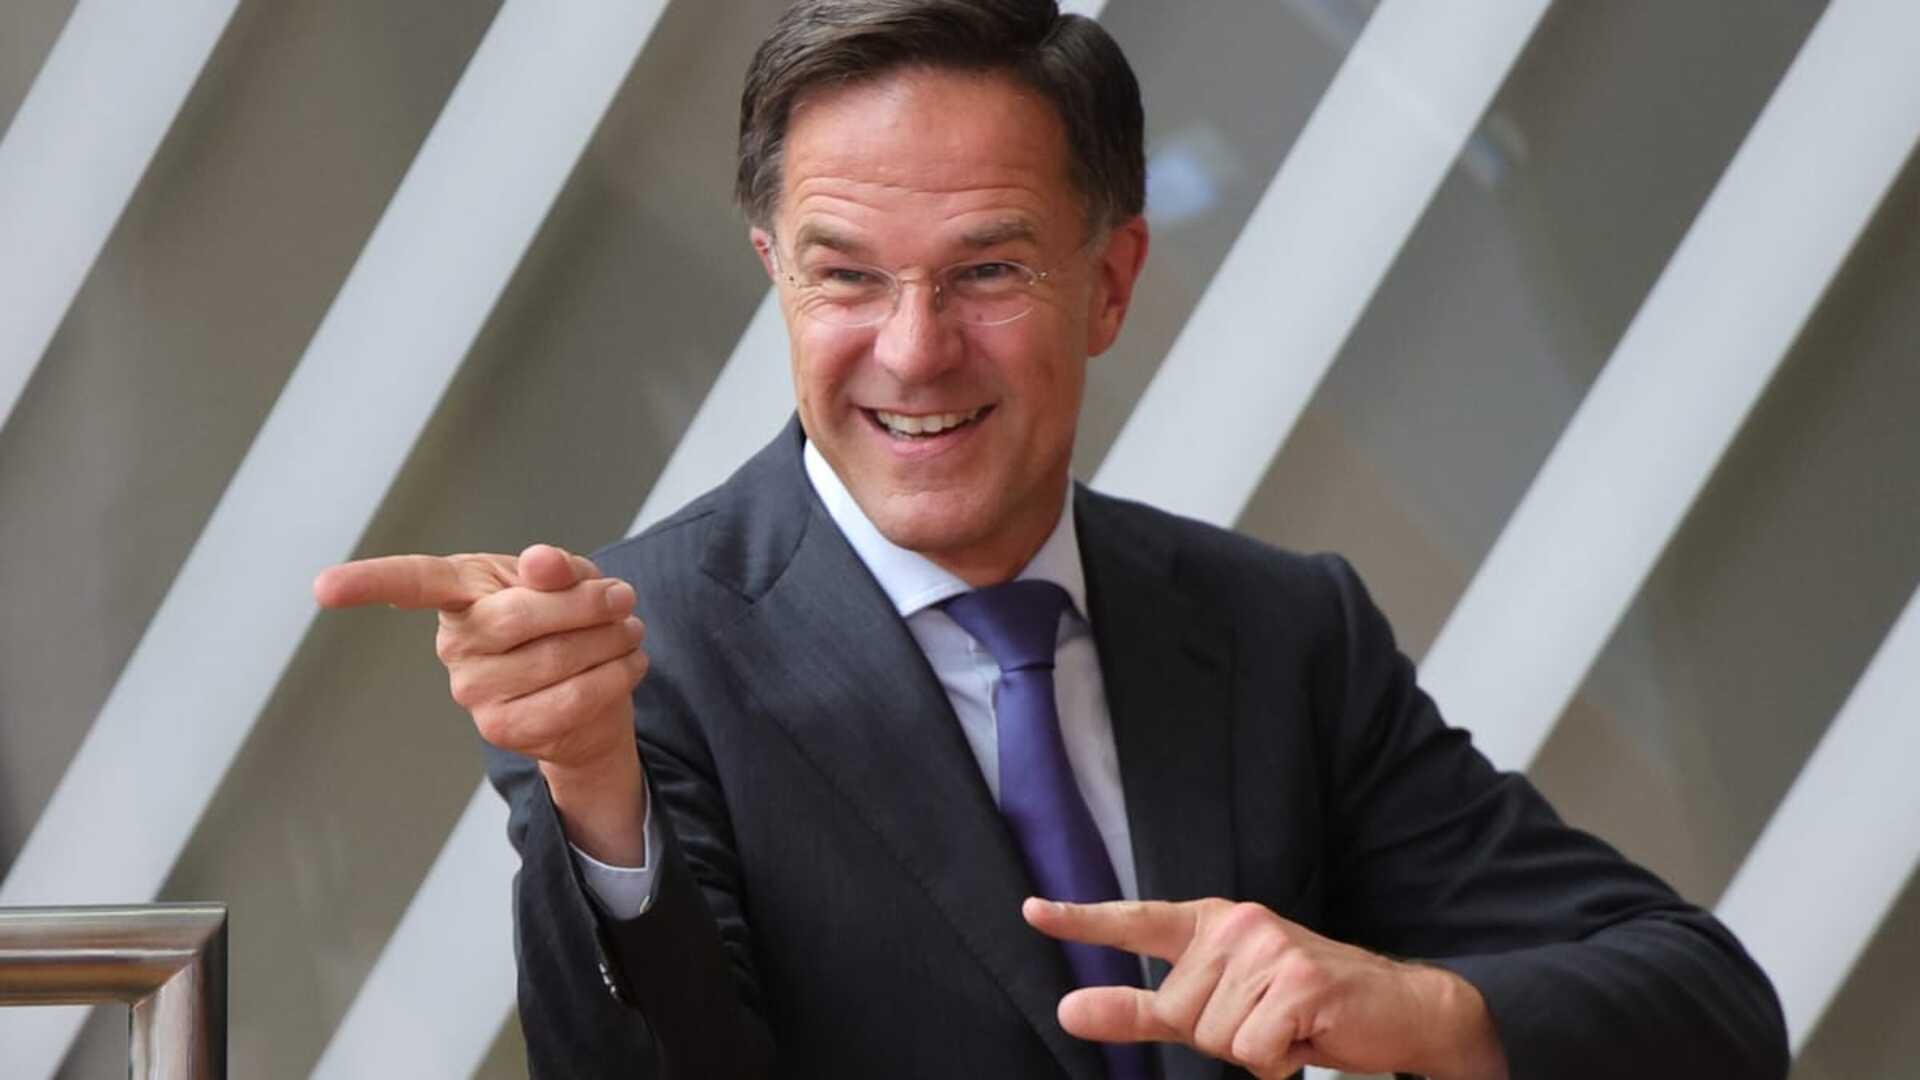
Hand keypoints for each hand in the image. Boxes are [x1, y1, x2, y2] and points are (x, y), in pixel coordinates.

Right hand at [312, 544, 650, 862]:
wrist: (594, 689)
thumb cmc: (568, 620)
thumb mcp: (569, 581)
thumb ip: (557, 569)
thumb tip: (542, 563)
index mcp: (461, 591)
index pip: (410, 582)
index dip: (368, 582)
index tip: (323, 588)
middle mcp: (455, 642)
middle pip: (521, 614)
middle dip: (588, 603)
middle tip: (624, 598)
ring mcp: (473, 691)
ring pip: (555, 657)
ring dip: (611, 640)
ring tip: (629, 631)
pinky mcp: (503, 730)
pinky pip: (569, 699)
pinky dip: (613, 677)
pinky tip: (627, 664)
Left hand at [1023, 897, 1507, 1079]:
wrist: (1396, 1008)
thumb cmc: (1300, 1007)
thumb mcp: (1218, 1004)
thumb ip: (1140, 1010)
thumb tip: (1068, 1010)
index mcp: (1211, 925)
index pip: (1136, 922)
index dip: (1082, 921)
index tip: (1032, 912)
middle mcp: (1236, 926)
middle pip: (1182, 1015)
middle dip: (1223, 1037)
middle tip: (1269, 1020)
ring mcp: (1269, 949)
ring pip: (1216, 1038)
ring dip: (1255, 1051)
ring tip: (1290, 1026)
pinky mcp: (1298, 982)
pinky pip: (1252, 1053)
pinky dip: (1280, 1062)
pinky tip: (1308, 1036)